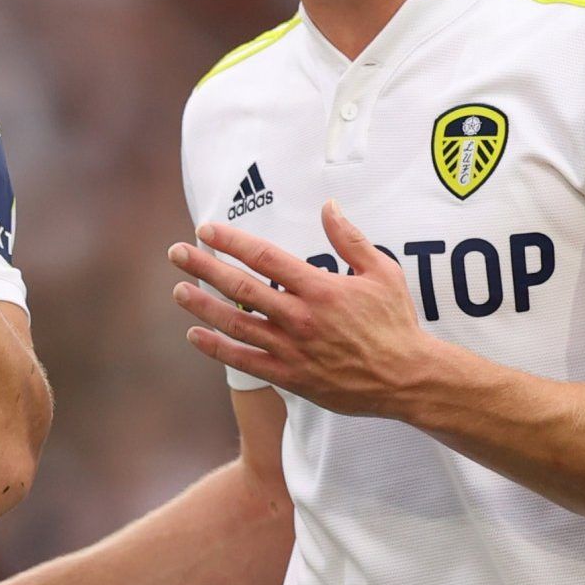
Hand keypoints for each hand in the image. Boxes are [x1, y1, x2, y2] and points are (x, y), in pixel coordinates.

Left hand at [170, 201, 454, 416]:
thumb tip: (328, 205)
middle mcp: (300, 318)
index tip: (206, 230)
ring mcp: (292, 349)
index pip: (265, 258)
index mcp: (320, 288)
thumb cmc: (396, 323)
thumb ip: (351, 239)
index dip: (232, 242)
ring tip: (178, 290)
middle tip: (177, 252)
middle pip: (241, 288)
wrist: (407, 379)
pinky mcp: (290, 377)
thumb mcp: (382, 272)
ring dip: (203, 306)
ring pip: (236, 324)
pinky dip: (217, 348)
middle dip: (204, 267)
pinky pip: (245, 362)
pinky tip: (195, 334)